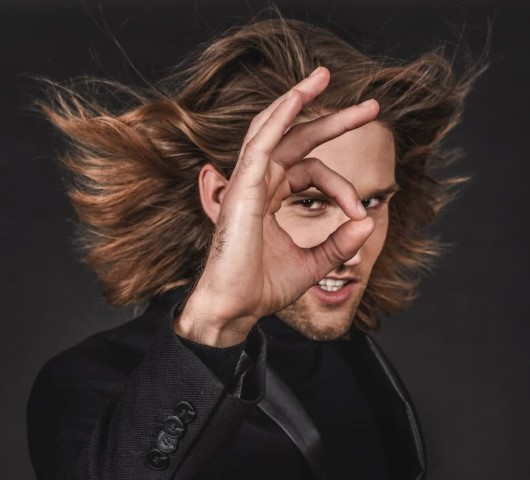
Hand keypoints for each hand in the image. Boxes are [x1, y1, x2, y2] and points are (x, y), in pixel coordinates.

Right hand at [175, 67, 377, 345]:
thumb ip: (339, 241)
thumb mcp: (314, 261)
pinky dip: (280, 116)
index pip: (311, 171)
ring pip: (275, 129)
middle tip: (371, 106)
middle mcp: (259, 183)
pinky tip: (300, 94)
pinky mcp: (242, 187)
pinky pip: (261, 142)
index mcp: (271, 197)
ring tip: (325, 76)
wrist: (236, 308)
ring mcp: (248, 182)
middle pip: (297, 139)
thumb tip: (368, 220)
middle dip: (333, 120)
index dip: (342, 187)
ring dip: (301, 101)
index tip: (359, 212)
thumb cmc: (264, 287)